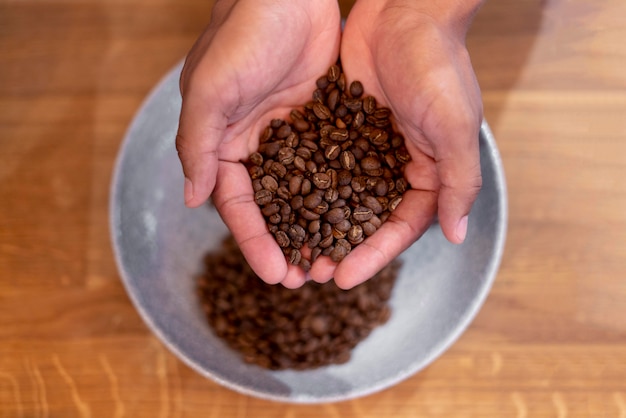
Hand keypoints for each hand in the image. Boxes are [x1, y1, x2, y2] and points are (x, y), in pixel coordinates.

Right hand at [176, 0, 340, 287]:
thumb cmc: (241, 34)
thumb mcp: (210, 90)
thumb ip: (198, 145)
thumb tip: (192, 199)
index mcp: (224, 143)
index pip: (237, 204)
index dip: (253, 241)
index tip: (272, 274)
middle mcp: (256, 144)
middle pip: (271, 207)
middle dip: (285, 244)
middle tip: (304, 280)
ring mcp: (291, 134)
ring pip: (304, 192)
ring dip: (316, 227)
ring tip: (333, 261)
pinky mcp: (322, 120)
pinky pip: (331, 164)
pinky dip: (341, 192)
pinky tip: (357, 218)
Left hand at [310, 0, 483, 288]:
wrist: (406, 11)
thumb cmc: (439, 66)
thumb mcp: (456, 126)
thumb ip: (459, 181)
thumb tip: (457, 235)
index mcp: (428, 174)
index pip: (400, 228)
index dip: (373, 255)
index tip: (342, 278)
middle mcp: (396, 168)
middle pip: (365, 220)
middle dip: (339, 248)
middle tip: (308, 274)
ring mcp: (366, 149)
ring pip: (338, 198)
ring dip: (315, 225)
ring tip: (289, 252)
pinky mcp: (340, 128)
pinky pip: (319, 164)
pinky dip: (302, 185)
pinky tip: (278, 205)